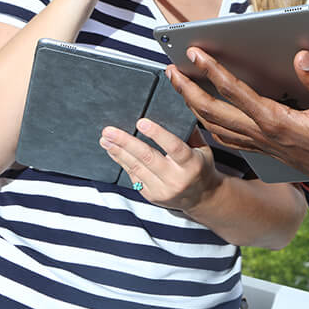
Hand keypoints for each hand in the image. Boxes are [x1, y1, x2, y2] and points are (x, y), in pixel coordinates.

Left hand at [100, 120, 221, 211]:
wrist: (202, 197)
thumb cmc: (201, 166)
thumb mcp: (203, 149)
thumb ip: (190, 132)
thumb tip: (175, 111)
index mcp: (191, 164)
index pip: (173, 146)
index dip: (157, 134)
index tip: (141, 122)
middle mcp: (176, 178)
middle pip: (147, 158)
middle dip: (126, 142)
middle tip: (110, 131)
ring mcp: (162, 189)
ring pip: (136, 167)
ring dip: (118, 152)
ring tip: (105, 139)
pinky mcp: (151, 196)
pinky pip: (133, 176)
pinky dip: (122, 162)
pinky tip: (114, 151)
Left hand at [169, 48, 308, 203]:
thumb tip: (301, 57)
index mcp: (277, 121)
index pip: (235, 92)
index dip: (212, 70)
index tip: (195, 53)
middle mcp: (263, 134)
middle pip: (213, 112)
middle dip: (188, 90)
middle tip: (172, 71)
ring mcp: (262, 146)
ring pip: (215, 127)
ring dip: (193, 107)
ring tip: (181, 88)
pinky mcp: (265, 152)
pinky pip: (227, 140)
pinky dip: (209, 127)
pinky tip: (205, 118)